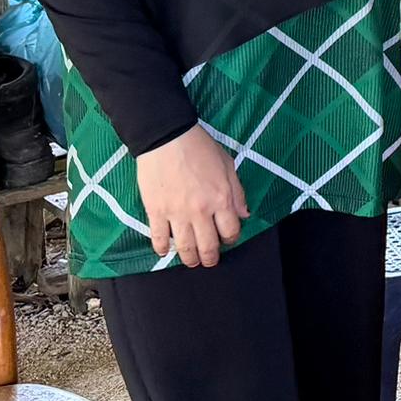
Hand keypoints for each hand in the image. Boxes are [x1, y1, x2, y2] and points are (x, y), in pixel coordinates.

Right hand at [138, 126, 246, 268]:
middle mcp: (200, 211)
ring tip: (191, 261)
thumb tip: (244, 214)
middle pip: (208, 245)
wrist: (167, 138)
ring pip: (184, 247)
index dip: (231, 239)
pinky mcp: (155, 211)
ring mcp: (176, 213)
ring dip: (189, 258)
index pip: (230, 231)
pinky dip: (161, 248)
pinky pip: (158, 238)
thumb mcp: (228, 165)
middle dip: (210, 258)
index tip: (228, 239)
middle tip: (209, 261)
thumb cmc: (200, 148)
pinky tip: (164, 251)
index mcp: (221, 199)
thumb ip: (237, 192)